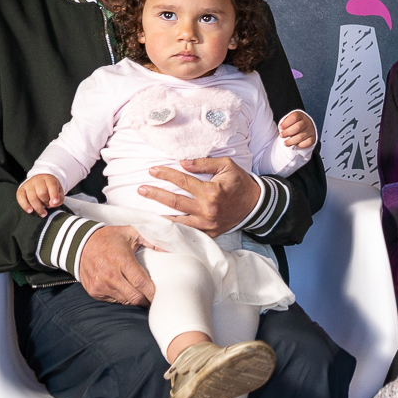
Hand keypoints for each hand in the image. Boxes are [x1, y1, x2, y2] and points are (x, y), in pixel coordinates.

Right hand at [16, 174, 63, 216]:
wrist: (40, 181)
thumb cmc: (50, 188)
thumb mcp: (59, 191)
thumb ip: (59, 198)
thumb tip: (53, 204)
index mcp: (49, 178)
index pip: (52, 185)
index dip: (54, 195)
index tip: (55, 203)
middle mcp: (37, 180)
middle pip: (41, 193)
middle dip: (46, 202)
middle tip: (49, 206)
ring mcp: (28, 184)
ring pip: (32, 197)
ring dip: (38, 208)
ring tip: (43, 212)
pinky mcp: (21, 190)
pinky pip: (21, 198)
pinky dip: (25, 206)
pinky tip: (30, 211)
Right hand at [78, 225, 154, 305]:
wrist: (79, 244)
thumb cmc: (108, 238)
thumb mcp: (131, 233)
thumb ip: (151, 240)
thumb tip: (170, 248)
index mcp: (121, 260)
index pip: (141, 283)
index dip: (153, 292)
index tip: (162, 296)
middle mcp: (110, 275)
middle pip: (134, 297)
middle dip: (147, 300)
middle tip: (155, 299)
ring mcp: (100, 285)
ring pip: (125, 301)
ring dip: (135, 300)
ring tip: (142, 295)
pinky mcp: (94, 291)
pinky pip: (113, 301)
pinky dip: (122, 298)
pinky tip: (125, 290)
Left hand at [140, 158, 259, 236]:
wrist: (256, 205)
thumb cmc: (240, 183)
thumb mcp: (226, 166)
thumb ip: (204, 163)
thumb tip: (183, 163)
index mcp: (211, 192)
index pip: (182, 181)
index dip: (165, 174)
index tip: (152, 170)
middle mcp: (207, 210)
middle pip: (174, 202)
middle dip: (155, 194)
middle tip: (141, 189)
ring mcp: (207, 224)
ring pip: (177, 221)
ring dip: (159, 215)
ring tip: (144, 211)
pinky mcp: (209, 233)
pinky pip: (187, 233)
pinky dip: (173, 232)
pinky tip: (160, 229)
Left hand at [279, 110, 315, 148]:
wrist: (304, 129)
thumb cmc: (293, 125)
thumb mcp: (289, 121)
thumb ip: (285, 123)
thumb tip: (280, 128)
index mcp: (300, 115)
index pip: (294, 117)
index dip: (286, 123)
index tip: (280, 127)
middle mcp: (307, 122)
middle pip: (298, 127)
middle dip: (287, 132)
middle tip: (281, 135)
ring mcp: (311, 130)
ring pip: (301, 136)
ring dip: (291, 141)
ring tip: (285, 143)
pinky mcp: (313, 138)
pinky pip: (307, 142)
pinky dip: (300, 145)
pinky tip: (296, 145)